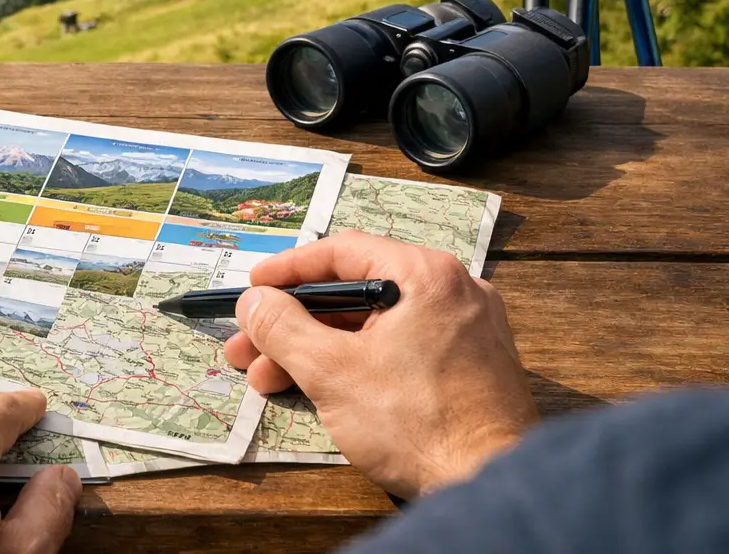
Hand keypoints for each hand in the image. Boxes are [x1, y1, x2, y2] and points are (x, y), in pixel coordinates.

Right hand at [223, 231, 537, 497]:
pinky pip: (402, 349)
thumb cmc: (417, 424)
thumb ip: (283, 327)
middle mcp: (454, 292)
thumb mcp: (331, 371)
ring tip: (269, 379)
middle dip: (293, 323)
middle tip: (249, 347)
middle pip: (355, 294)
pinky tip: (319, 387)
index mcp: (426, 275)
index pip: (342, 252)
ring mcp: (468, 331)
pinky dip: (358, 362)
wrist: (490, 486)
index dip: (288, 271)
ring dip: (318, 348)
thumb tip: (253, 303)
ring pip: (375, 326)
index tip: (253, 290)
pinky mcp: (471, 368)